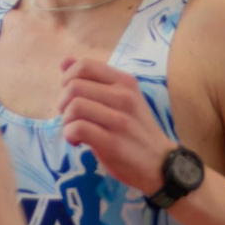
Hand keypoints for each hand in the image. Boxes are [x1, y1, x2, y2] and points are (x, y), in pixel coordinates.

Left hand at [58, 56, 178, 193]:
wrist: (161, 163)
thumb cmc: (137, 130)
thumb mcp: (122, 98)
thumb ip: (95, 80)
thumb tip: (65, 61)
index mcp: (125, 82)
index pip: (84, 66)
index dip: (67, 79)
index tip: (72, 96)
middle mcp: (123, 96)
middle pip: (74, 86)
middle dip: (63, 102)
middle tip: (71, 117)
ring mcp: (119, 120)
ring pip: (74, 106)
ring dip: (66, 120)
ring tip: (74, 129)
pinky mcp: (112, 142)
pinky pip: (78, 128)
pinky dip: (70, 134)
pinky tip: (77, 141)